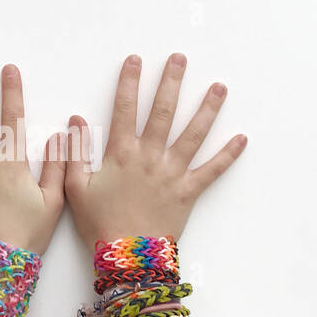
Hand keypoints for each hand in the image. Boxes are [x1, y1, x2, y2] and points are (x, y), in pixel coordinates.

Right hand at [64, 53, 246, 247]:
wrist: (127, 257)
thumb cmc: (99, 223)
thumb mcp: (75, 188)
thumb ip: (73, 153)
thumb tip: (75, 121)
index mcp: (121, 153)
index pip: (125, 108)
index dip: (130, 82)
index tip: (135, 60)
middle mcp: (150, 157)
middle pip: (164, 112)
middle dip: (172, 82)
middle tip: (180, 58)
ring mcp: (172, 173)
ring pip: (194, 134)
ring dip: (208, 108)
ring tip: (220, 87)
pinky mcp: (189, 191)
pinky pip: (212, 170)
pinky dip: (228, 155)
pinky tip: (242, 138)